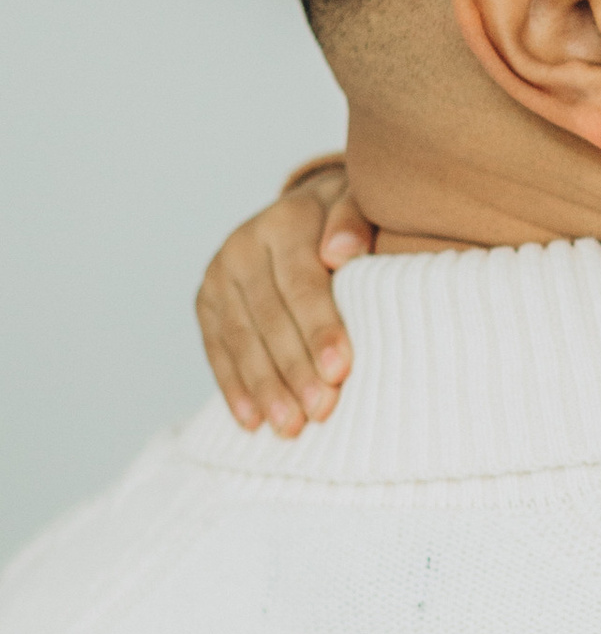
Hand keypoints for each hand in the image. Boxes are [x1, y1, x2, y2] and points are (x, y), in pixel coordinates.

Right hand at [195, 158, 375, 434]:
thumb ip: (354, 222)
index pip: (302, 284)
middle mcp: (242, 246)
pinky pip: (217, 350)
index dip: (320, 328)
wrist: (309, 212)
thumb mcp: (362, 206)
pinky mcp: (206, 302)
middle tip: (319, 411)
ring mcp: (219, 275)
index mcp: (284, 222)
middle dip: (294, 368)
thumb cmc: (350, 222)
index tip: (340, 370)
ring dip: (264, 387)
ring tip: (290, 427)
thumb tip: (340, 251)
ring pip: (241, 339)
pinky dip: (234, 387)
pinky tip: (252, 421)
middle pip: (269, 317)